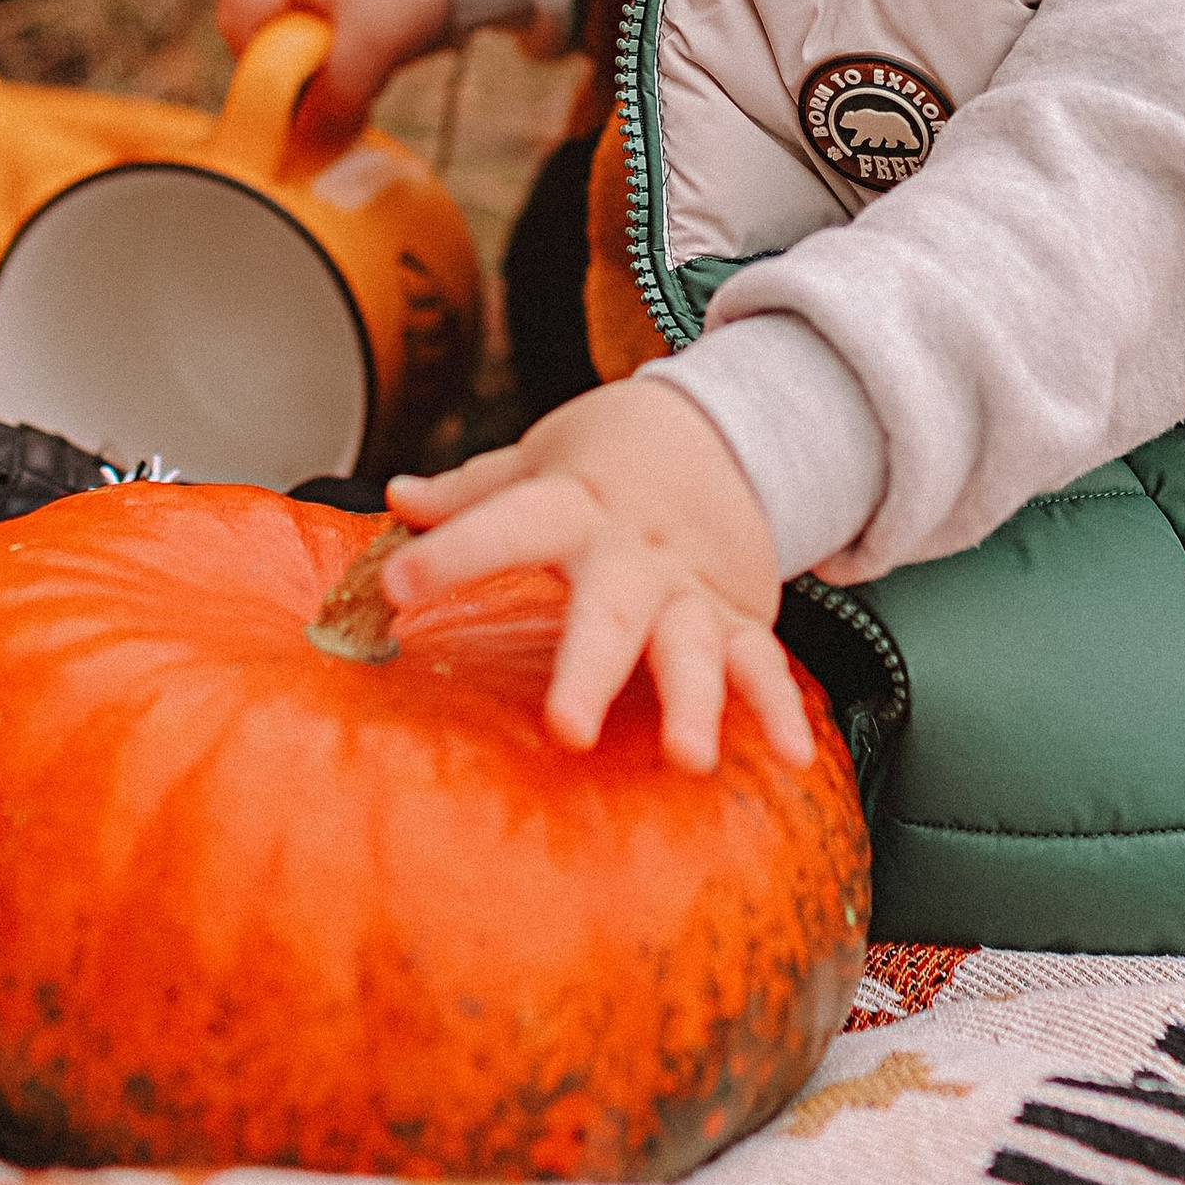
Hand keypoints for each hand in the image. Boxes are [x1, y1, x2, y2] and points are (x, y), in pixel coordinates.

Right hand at [216, 0, 451, 134]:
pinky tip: (376, 23)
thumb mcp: (373, 46)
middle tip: (344, 71)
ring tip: (369, 43)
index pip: (237, 26)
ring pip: (290, 10)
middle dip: (300, 55)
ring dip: (326, 39)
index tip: (307, 92)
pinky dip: (342, 19)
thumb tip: (305, 142)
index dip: (267, 69)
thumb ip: (333, 99)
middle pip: (259, 18)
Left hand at [382, 374, 813, 776]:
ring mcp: (691, 588)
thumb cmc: (610, 457)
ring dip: (693, 702)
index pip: (509, 521)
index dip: (455, 552)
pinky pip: (762, 664)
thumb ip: (471, 491)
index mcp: (574, 505)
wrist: (724, 425)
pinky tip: (789, 755)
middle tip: (565, 730)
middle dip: (590, 670)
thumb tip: (396, 495)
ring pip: (694, 646)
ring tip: (688, 759)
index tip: (397, 585)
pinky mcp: (738, 616)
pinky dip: (780, 709)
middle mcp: (635, 551)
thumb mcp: (540, 458)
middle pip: (611, 609)